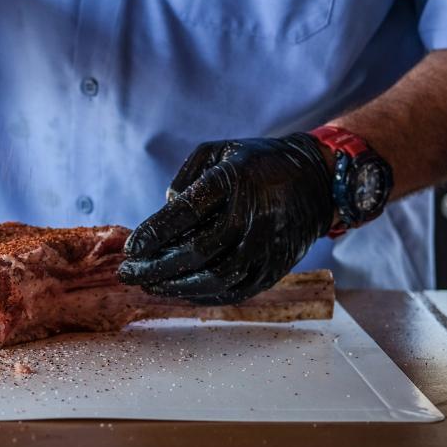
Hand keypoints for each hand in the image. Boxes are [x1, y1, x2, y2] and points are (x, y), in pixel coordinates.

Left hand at [118, 133, 333, 303]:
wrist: (317, 180)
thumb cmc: (257, 162)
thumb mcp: (220, 150)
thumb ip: (187, 176)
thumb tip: (166, 208)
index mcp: (233, 180)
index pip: (187, 211)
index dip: (155, 232)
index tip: (130, 248)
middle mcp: (252, 214)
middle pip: (199, 251)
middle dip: (157, 267)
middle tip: (129, 274)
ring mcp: (267, 243)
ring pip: (218, 276)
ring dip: (178, 287)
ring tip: (150, 286)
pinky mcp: (277, 266)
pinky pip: (238, 290)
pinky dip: (207, 296)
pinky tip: (182, 293)